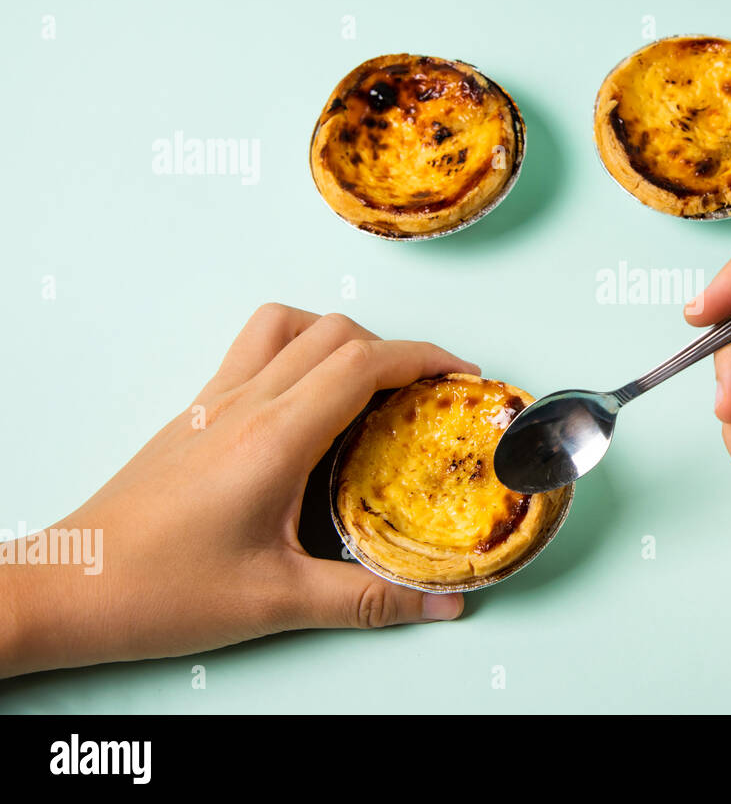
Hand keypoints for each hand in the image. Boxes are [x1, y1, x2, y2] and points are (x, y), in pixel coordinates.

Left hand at [0, 305, 473, 677]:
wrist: (70, 587)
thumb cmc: (162, 592)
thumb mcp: (278, 602)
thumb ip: (368, 599)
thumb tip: (443, 604)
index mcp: (275, 438)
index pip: (363, 363)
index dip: (424, 358)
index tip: (462, 377)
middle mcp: (245, 404)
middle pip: (335, 333)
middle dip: (396, 349)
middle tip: (429, 391)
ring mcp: (214, 402)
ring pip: (287, 324)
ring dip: (339, 336)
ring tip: (370, 382)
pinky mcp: (193, 413)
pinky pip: (253, 349)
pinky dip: (296, 350)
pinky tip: (307, 402)